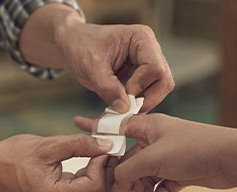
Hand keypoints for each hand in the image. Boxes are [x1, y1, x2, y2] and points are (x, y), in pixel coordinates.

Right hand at [0, 134, 114, 191]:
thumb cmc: (11, 155)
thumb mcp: (47, 145)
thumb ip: (79, 145)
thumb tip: (107, 146)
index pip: (94, 186)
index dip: (103, 166)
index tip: (102, 146)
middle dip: (106, 172)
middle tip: (106, 149)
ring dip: (99, 175)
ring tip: (97, 152)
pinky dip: (89, 178)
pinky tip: (88, 160)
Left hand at [54, 19, 173, 112]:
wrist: (73, 45)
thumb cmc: (81, 46)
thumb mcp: (91, 66)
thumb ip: (107, 87)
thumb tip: (124, 109)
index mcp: (141, 38)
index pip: (155, 67)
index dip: (141, 85)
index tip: (123, 94)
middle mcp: (149, 50)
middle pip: (164, 81)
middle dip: (146, 98)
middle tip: (125, 108)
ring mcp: (146, 64)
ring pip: (158, 90)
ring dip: (140, 102)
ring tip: (119, 106)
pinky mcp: (140, 77)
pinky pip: (146, 95)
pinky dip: (134, 104)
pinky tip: (119, 105)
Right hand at [75, 114, 236, 191]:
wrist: (233, 158)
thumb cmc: (193, 149)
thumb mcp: (152, 159)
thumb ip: (127, 171)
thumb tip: (115, 185)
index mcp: (148, 127)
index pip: (115, 126)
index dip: (95, 127)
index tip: (76, 124)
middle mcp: (157, 140)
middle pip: (129, 160)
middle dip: (126, 178)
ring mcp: (169, 156)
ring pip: (144, 176)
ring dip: (144, 191)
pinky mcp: (182, 172)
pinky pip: (161, 186)